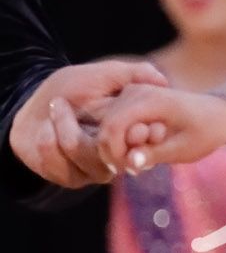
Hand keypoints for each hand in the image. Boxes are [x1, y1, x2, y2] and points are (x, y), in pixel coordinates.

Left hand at [9, 58, 165, 188]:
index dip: (145, 131)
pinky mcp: (73, 178)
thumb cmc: (71, 88)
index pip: (150, 140)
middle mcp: (120, 155)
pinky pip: (63, 167)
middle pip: (121, 153)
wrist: (36, 107)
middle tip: (68, 104)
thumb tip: (163, 80)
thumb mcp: (102, 75)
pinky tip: (46, 128)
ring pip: (90, 158)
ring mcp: (97, 170)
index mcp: (132, 132)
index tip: (124, 114)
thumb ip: (132, 74)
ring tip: (56, 106)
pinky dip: (49, 142)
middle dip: (100, 130)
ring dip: (65, 127)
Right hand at [94, 83, 225, 174]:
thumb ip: (155, 154)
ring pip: (107, 125)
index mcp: (150, 100)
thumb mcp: (184, 149)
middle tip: (136, 170)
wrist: (217, 114)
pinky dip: (122, 141)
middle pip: (106, 127)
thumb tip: (131, 162)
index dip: (114, 153)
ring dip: (119, 147)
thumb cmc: (205, 132)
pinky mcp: (130, 98)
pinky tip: (141, 152)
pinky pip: (114, 123)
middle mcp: (136, 91)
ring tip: (143, 161)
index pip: (113, 126)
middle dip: (115, 153)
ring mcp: (131, 92)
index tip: (129, 170)